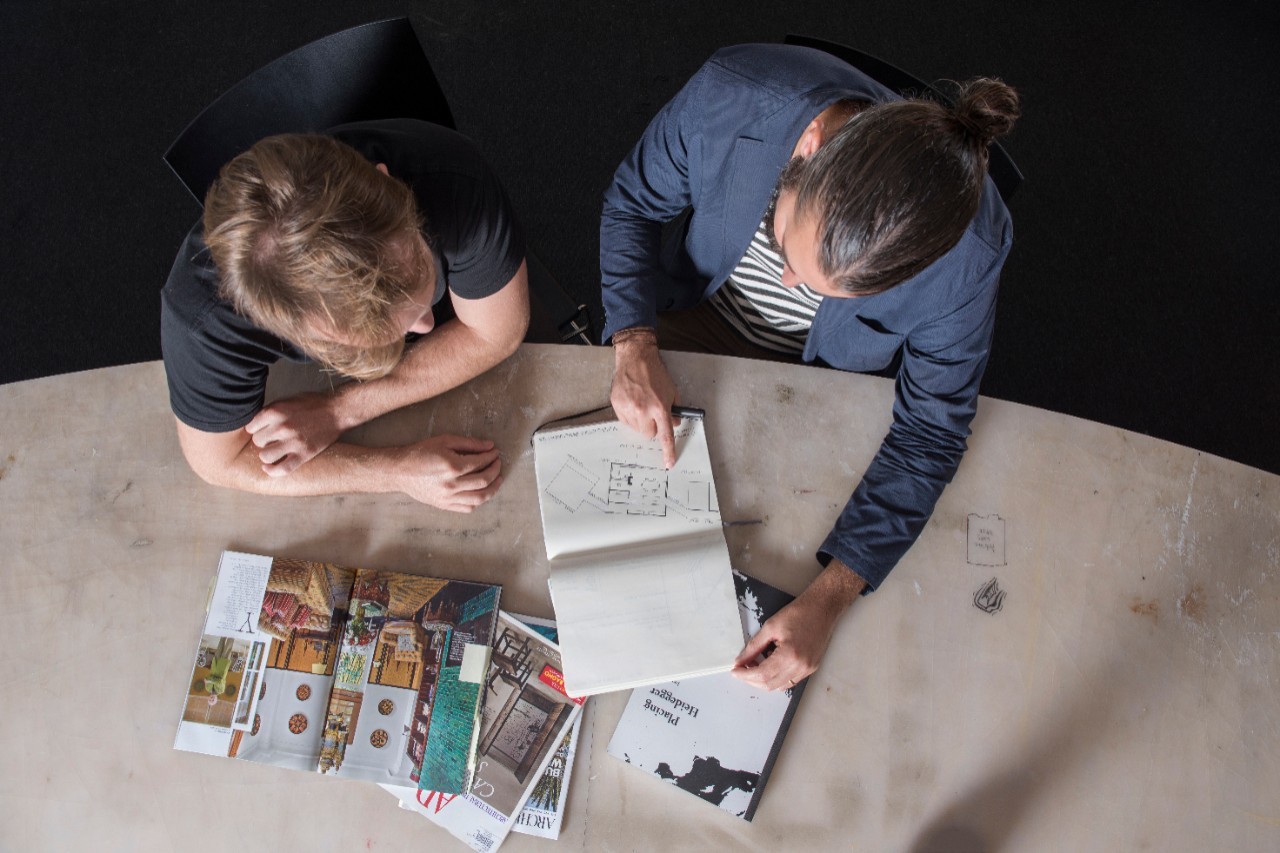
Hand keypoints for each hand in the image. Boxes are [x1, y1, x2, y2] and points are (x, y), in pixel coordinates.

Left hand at [246, 393, 346, 476]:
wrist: (337, 411)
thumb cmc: (312, 404)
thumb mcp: (287, 401)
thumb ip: (270, 413)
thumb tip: (255, 425)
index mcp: (275, 411)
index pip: (250, 427)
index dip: (255, 430)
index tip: (261, 431)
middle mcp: (282, 427)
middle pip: (257, 441)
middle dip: (262, 441)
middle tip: (271, 440)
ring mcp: (293, 442)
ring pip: (265, 456)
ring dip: (267, 454)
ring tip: (273, 451)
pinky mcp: (304, 454)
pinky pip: (283, 469)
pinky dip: (272, 471)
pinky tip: (268, 468)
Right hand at [392, 435, 503, 511]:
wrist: (399, 471)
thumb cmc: (420, 453)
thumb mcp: (444, 441)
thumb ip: (469, 443)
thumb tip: (489, 446)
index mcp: (452, 467)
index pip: (481, 463)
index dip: (491, 457)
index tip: (495, 452)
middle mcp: (451, 485)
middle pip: (484, 481)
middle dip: (495, 471)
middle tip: (497, 464)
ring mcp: (447, 498)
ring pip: (479, 498)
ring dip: (492, 489)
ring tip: (496, 480)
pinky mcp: (443, 505)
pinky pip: (467, 508)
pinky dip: (478, 501)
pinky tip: (481, 493)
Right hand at [610, 330, 678, 467]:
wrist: (636, 358)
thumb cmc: (655, 373)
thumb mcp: (671, 391)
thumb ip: (674, 410)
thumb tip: (674, 424)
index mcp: (660, 407)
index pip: (665, 436)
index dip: (668, 452)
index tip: (669, 463)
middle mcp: (643, 410)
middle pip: (649, 434)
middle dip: (653, 426)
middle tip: (652, 413)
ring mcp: (628, 408)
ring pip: (636, 429)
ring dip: (641, 421)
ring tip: (641, 403)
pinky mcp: (617, 405)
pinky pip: (625, 421)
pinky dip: (630, 415)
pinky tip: (632, 402)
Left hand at [732, 561, 865, 690]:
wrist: (822, 608)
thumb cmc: (799, 613)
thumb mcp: (770, 626)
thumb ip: (754, 646)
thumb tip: (740, 660)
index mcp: (790, 656)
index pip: (762, 674)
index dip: (745, 675)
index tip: (735, 670)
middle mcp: (801, 667)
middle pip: (770, 685)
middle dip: (752, 680)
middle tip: (741, 669)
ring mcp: (808, 670)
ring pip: (780, 686)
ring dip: (764, 680)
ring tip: (755, 664)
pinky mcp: (811, 668)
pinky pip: (790, 681)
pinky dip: (777, 677)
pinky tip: (770, 663)